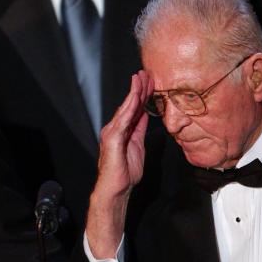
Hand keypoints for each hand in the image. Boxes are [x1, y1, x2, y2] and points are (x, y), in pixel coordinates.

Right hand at [86, 71, 152, 257]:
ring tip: (142, 77)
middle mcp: (114, 128)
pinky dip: (129, 106)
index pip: (133, 108)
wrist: (115, 189)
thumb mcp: (138, 146)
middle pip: (129, 104)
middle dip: (138, 87)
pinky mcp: (112, 138)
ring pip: (126, 107)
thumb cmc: (124, 173)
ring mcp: (112, 132)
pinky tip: (135, 96)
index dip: (141, 94)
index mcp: (121, 130)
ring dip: (134, 92)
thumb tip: (146, 115)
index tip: (150, 81)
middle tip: (147, 72)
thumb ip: (140, 130)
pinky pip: (123, 119)